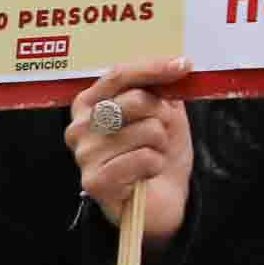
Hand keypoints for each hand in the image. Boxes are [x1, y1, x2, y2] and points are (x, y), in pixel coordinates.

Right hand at [68, 61, 194, 245]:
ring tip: (151, 156)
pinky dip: (156, 165)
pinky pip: (144, 158)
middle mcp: (79, 126)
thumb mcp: (162, 112)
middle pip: (136, 100)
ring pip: (147, 130)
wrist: (160, 199)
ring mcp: (84, 154)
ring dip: (161, 144)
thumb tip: (177, 65)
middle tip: (161, 133)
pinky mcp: (94, 181)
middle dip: (162, 115)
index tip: (184, 65)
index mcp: (89, 103)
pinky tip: (146, 174)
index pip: (119, 75)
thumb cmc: (156, 152)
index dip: (153, 68)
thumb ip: (162, 88)